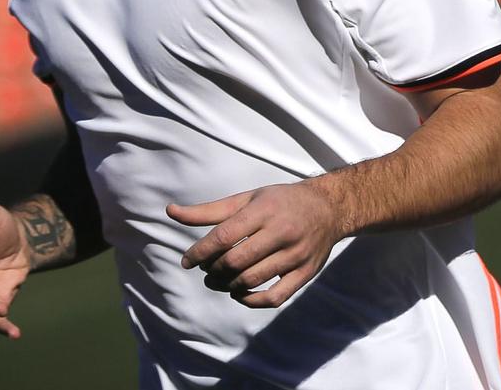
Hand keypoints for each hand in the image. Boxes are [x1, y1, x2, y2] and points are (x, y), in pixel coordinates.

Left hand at [169, 181, 345, 309]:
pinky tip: (240, 293)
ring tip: (219, 281)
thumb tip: (170, 211)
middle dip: (213, 271)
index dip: (200, 251)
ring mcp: (296, 255)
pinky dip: (251, 300)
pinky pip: (274, 297)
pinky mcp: (305, 273)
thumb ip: (209, 211)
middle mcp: (282, 231)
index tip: (187, 261)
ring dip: (228, 286)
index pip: (225, 235)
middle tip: (205, 271)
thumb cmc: (280, 201)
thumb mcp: (247, 199)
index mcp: (264, 209)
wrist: (329, 208)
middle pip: (236, 261)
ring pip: (252, 280)